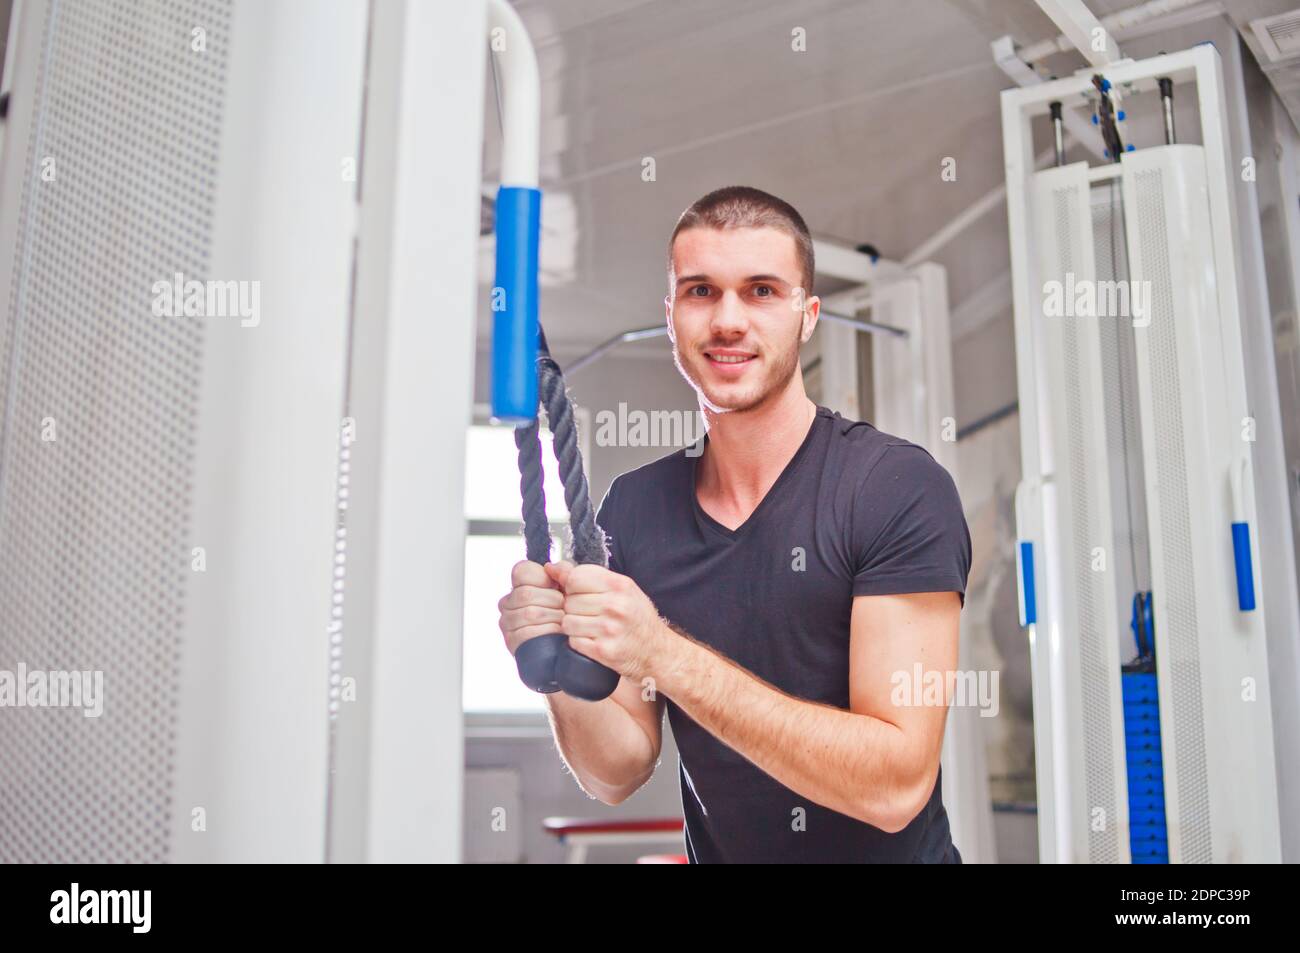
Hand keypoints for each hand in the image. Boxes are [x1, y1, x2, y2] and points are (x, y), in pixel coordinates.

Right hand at [497, 560, 564, 656]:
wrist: (569, 646)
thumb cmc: (569, 615)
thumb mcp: (570, 589)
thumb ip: (564, 572)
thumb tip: (551, 567)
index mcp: (519, 586)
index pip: (522, 571)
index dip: (543, 578)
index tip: (555, 587)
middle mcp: (508, 603)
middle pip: (526, 593)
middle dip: (553, 601)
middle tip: (564, 609)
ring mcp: (507, 623)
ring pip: (529, 613)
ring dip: (553, 617)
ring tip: (563, 621)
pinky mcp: (512, 642)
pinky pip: (529, 632)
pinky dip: (548, 632)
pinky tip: (556, 633)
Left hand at [545, 561, 671, 681]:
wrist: (657, 652)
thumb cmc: (637, 618)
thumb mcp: (621, 590)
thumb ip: (588, 577)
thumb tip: (552, 568)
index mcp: (620, 585)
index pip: (575, 577)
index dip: (571, 586)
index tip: (578, 592)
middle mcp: (615, 605)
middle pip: (569, 601)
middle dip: (573, 608)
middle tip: (589, 614)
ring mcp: (609, 629)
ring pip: (567, 622)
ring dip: (574, 626)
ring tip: (589, 627)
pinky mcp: (603, 651)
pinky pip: (573, 641)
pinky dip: (579, 642)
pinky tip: (592, 640)